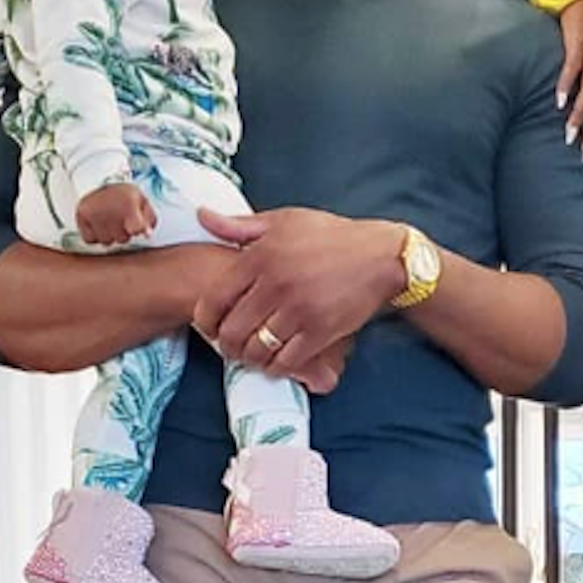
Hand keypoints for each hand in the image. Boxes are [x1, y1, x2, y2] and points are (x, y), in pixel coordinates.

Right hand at [76, 182, 156, 245]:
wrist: (99, 180)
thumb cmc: (123, 194)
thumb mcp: (142, 201)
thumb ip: (150, 219)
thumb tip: (147, 235)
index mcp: (129, 204)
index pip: (137, 230)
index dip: (137, 230)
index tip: (135, 224)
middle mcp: (111, 210)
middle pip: (122, 239)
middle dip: (124, 232)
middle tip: (121, 218)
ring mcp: (94, 215)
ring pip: (106, 241)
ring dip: (109, 234)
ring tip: (109, 219)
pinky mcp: (81, 218)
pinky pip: (91, 240)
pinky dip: (95, 235)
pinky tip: (98, 223)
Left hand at [193, 207, 406, 384]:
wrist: (381, 256)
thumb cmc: (331, 236)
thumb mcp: (284, 221)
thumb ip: (239, 225)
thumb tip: (201, 216)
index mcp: (261, 257)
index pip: (214, 300)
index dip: (204, 321)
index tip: (209, 326)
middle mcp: (276, 285)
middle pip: (231, 331)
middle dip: (225, 345)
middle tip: (230, 346)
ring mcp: (299, 311)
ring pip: (256, 350)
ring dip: (249, 358)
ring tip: (252, 354)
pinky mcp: (321, 331)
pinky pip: (285, 361)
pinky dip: (276, 367)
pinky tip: (276, 360)